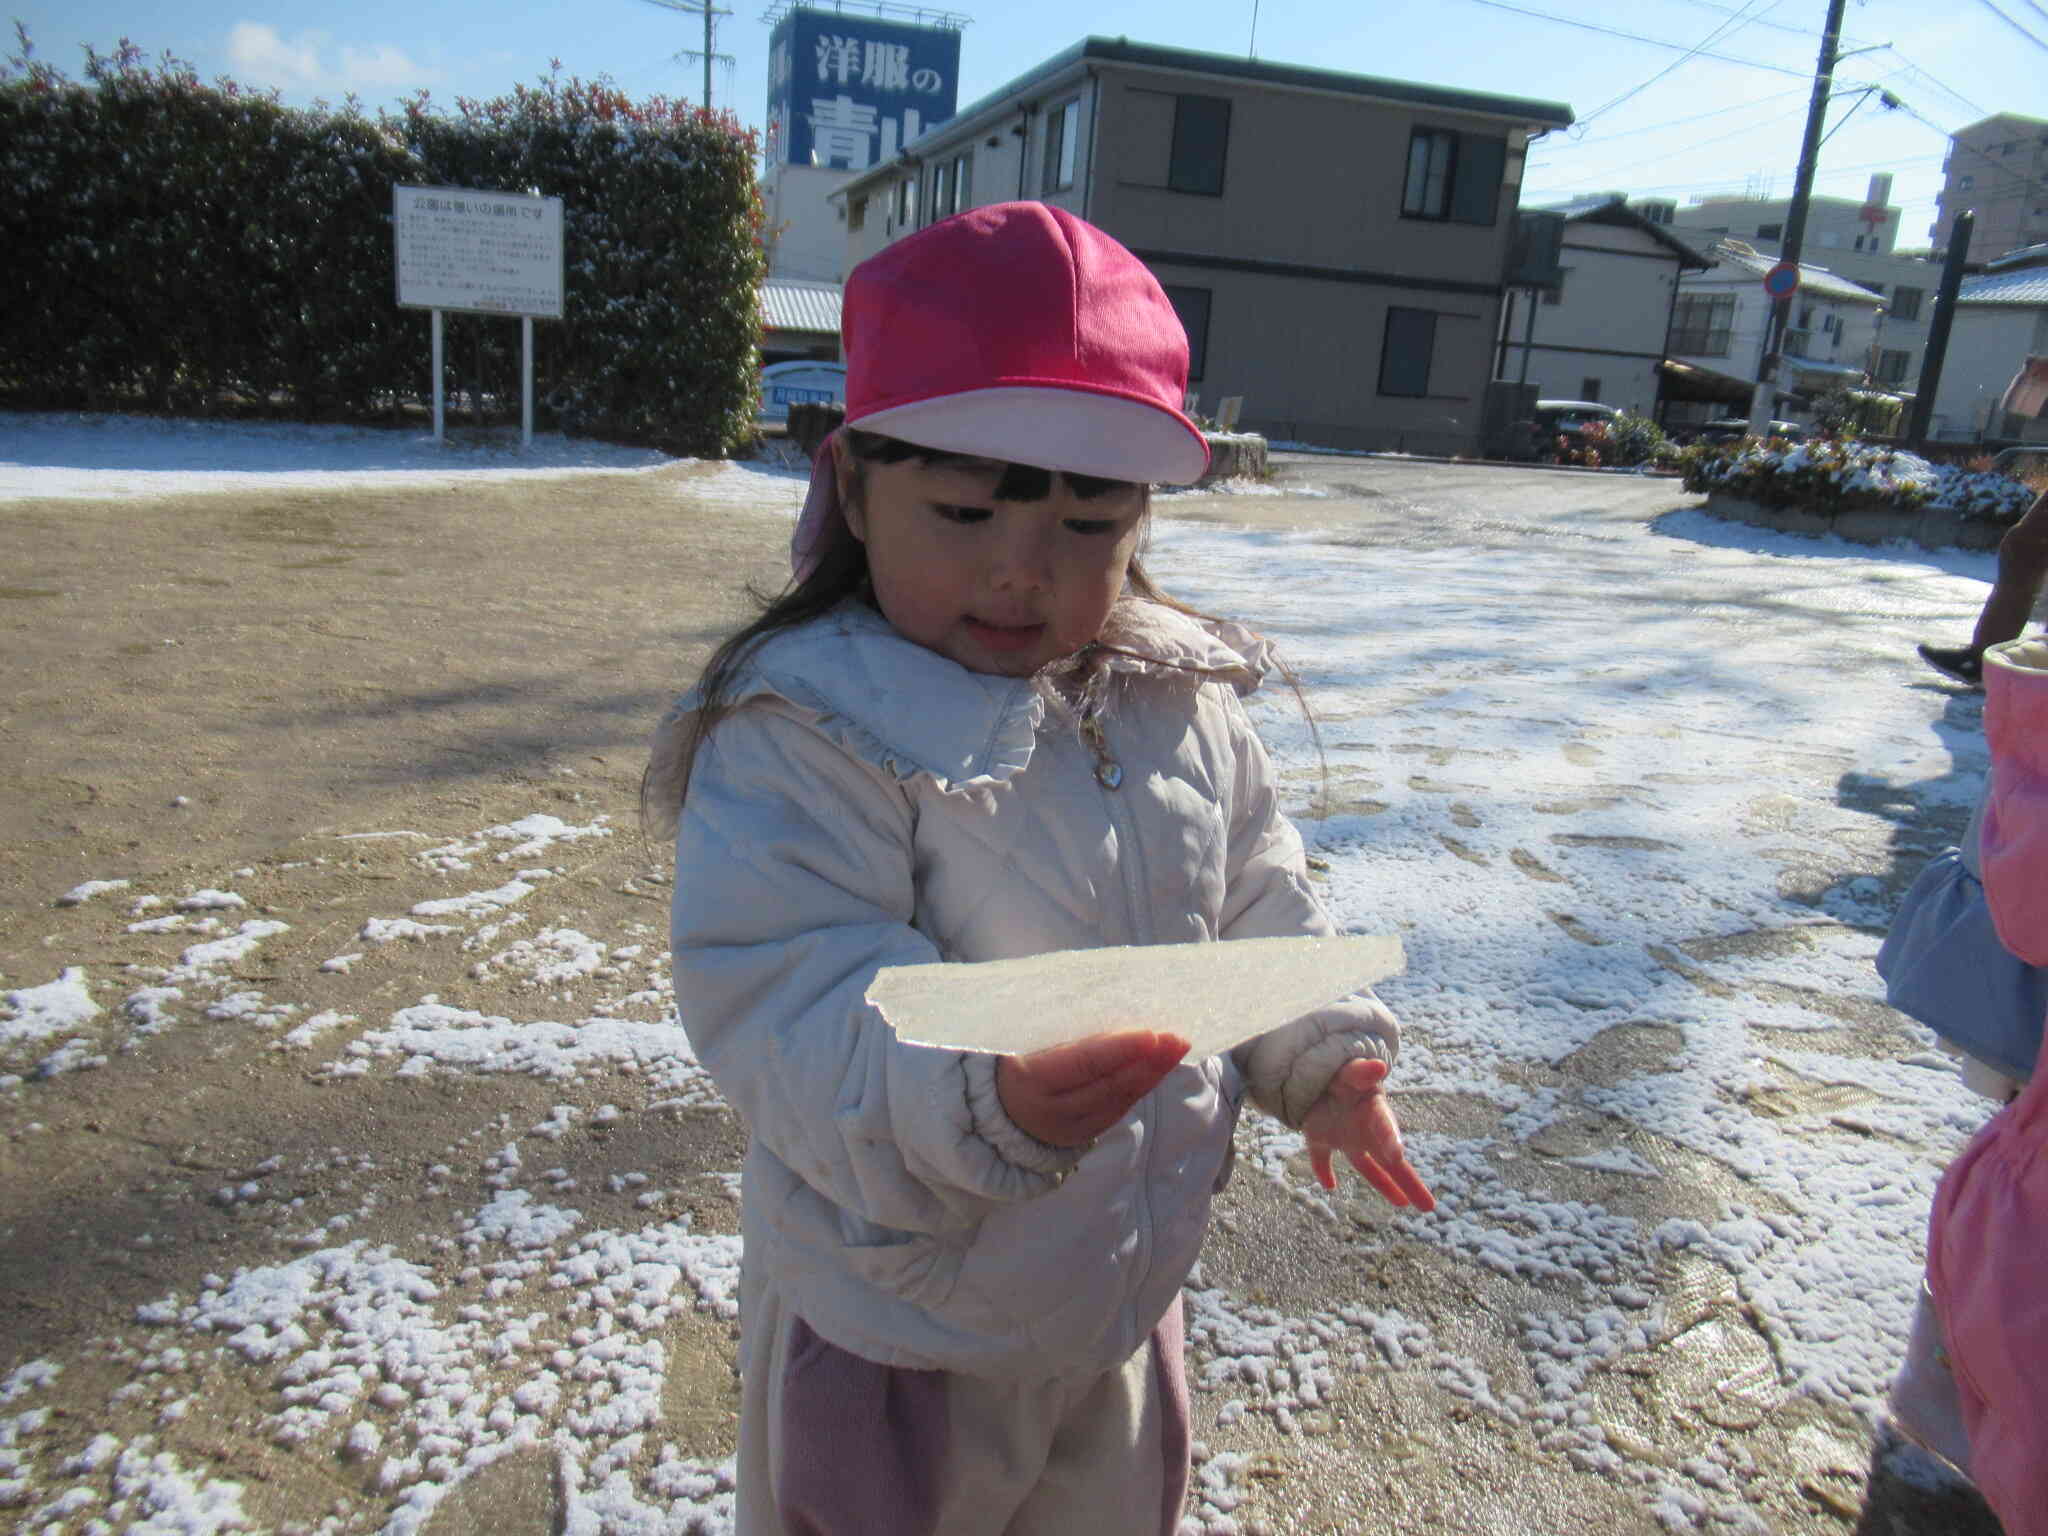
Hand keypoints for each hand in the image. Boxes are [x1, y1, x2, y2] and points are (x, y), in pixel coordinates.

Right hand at [996, 1029, 1190, 1147]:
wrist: (989, 1105)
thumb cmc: (1009, 1054)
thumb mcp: (1020, 1037)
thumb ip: (1057, 1024)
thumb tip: (1107, 996)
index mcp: (1031, 1079)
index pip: (1084, 1064)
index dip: (1120, 1050)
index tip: (1151, 1034)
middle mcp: (1051, 1109)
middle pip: (1107, 1085)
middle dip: (1147, 1062)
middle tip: (1176, 1038)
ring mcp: (1068, 1127)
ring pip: (1117, 1101)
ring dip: (1150, 1074)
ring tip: (1176, 1048)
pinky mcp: (1082, 1134)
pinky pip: (1116, 1110)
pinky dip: (1138, 1087)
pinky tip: (1157, 1068)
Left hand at [1300, 1057, 1435, 1210]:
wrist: (1323, 1071)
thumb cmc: (1344, 1070)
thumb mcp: (1351, 1069)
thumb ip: (1362, 1070)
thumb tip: (1378, 1065)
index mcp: (1374, 1109)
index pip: (1384, 1126)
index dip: (1390, 1139)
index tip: (1398, 1155)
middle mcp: (1365, 1128)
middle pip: (1390, 1160)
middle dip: (1408, 1181)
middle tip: (1428, 1205)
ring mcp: (1344, 1136)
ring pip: (1366, 1166)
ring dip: (1384, 1184)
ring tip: (1403, 1203)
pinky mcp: (1320, 1138)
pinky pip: (1321, 1159)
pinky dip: (1323, 1170)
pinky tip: (1329, 1185)